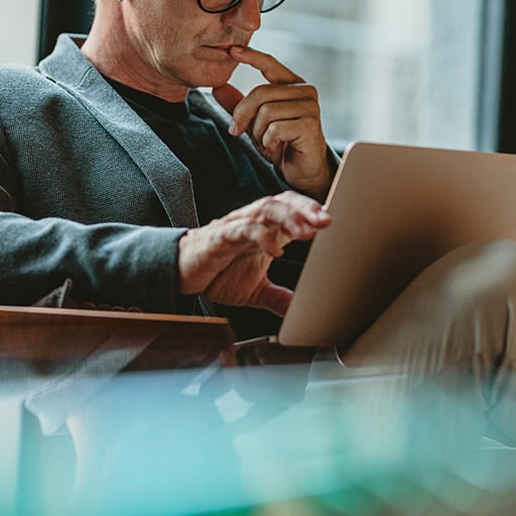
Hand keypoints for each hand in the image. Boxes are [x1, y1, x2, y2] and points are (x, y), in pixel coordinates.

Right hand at [177, 191, 330, 316]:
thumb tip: (304, 313)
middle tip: (326, 221)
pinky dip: (261, 236)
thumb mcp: (256, 291)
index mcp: (267, 230)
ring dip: (289, 217)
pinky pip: (243, 229)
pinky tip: (275, 249)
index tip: (334, 222)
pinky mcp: (220, 237)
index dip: (313, 213)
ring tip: (306, 230)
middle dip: (306, 209)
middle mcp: (254, 222)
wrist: (180, 274)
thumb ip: (281, 298)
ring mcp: (237, 226)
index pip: (294, 210)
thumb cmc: (218, 273)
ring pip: (266, 208)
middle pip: (284, 202)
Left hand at [212, 46, 332, 201]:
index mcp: (292, 85)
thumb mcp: (254, 122)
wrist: (301, 170)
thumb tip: (217, 87)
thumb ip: (238, 105)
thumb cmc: (281, 143)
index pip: (270, 64)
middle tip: (236, 132)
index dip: (251, 56)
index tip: (231, 50)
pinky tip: (278, 148)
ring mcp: (310, 106)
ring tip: (268, 142)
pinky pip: (275, 128)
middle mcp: (305, 91)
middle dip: (243, 115)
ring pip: (266, 112)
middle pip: (261, 93)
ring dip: (259, 133)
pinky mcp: (310, 124)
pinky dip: (269, 142)